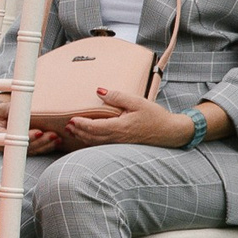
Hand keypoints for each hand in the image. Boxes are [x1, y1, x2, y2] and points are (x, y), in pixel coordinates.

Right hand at [0, 94, 60, 152]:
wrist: (1, 120)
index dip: (27, 137)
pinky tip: (56, 142)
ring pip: (32, 151)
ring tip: (56, 138)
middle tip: (52, 135)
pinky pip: (36, 151)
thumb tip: (19, 104)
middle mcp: (5, 145)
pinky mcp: (24, 150)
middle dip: (40, 142)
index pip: (12, 138)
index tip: (39, 132)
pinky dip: (47, 147)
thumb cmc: (0, 113)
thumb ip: (8, 108)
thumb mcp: (1, 109)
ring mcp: (15, 149)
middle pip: (23, 148)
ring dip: (45, 145)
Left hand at [57, 87, 189, 150]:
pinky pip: (102, 145)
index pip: (94, 127)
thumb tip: (99, 91)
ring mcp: (119, 144)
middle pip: (91, 137)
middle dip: (78, 131)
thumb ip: (117, 96)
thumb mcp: (137, 102)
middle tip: (67, 125)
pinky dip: (91, 141)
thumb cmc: (155, 117)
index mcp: (119, 127)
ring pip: (95, 143)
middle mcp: (117, 138)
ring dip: (82, 137)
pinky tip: (87, 137)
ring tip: (72, 131)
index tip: (71, 119)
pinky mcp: (122, 146)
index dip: (81, 124)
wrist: (171, 132)